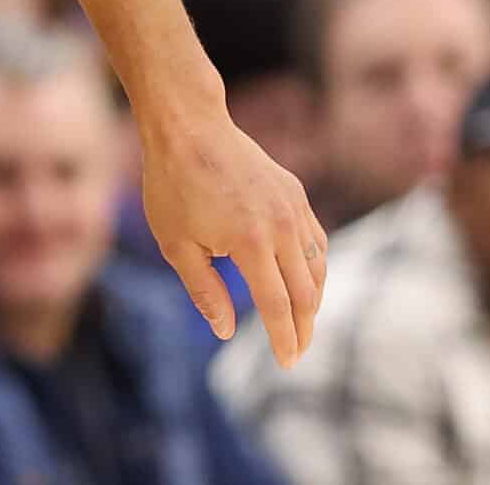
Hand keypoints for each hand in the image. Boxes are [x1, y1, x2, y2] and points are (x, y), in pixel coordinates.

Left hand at [140, 111, 325, 367]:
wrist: (188, 125)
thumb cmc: (172, 184)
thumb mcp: (175, 244)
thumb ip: (205, 291)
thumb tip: (227, 332)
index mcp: (251, 243)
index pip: (278, 307)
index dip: (284, 340)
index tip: (285, 363)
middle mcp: (281, 227)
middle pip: (306, 295)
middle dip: (304, 329)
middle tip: (296, 353)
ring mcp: (293, 208)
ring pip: (317, 268)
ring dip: (313, 301)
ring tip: (299, 323)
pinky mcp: (295, 194)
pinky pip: (315, 241)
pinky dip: (314, 268)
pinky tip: (302, 281)